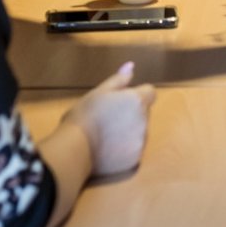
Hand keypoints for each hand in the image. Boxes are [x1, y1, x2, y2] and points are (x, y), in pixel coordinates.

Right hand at [62, 62, 155, 176]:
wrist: (75, 150)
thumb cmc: (84, 116)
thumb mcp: (98, 92)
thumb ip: (118, 80)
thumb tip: (132, 66)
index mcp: (137, 101)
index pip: (150, 92)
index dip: (137, 95)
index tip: (121, 101)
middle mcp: (144, 120)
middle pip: (144, 113)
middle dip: (132, 113)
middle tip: (109, 119)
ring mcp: (141, 141)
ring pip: (140, 132)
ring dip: (130, 131)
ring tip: (106, 136)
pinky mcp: (135, 160)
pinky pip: (134, 150)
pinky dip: (125, 149)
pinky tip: (107, 150)